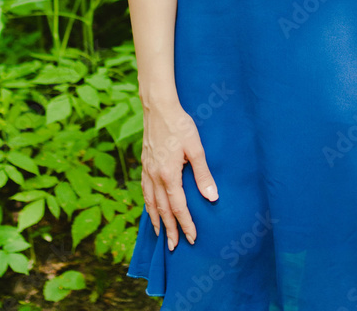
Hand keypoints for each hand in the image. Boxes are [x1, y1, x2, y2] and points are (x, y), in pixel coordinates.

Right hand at [140, 100, 218, 250]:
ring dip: (156, 220)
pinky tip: (151, 208)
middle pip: (162, 209)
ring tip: (160, 234)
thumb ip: (203, 174)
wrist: (159, 108)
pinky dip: (148, 204)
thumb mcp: (196, 148)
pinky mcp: (144, 164)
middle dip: (169, 229)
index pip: (178, 207)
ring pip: (150, 202)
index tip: (192, 238)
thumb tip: (212, 197)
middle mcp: (155, 176)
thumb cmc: (180, 125)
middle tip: (174, 247)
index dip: (185, 224)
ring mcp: (147, 170)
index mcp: (168, 174)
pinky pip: (145, 191)